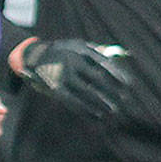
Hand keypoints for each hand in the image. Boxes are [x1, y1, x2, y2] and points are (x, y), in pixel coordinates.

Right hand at [17, 38, 133, 119]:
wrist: (31, 55)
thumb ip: (98, 52)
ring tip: (112, 110)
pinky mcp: (54, 87)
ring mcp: (62, 74)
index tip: (128, 84)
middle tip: (124, 99)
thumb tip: (123, 56)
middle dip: (112, 90)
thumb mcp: (77, 46)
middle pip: (97, 78)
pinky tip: (95, 115)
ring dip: (101, 102)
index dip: (117, 74)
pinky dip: (86, 109)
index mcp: (80, 49)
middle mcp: (71, 61)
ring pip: (86, 92)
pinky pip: (73, 101)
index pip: (103, 63)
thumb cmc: (62, 52)